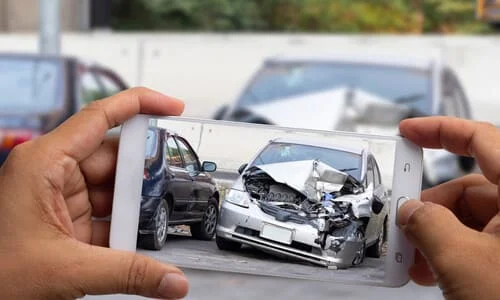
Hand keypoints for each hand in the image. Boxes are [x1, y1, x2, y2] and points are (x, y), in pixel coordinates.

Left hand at [0, 87, 188, 298]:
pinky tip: (133, 242)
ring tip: (149, 224)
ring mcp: (58, 198)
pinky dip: (122, 228)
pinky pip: (104, 214)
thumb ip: (128, 273)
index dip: (140, 104)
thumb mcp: (66, 269)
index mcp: (43, 164)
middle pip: (112, 157)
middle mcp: (51, 173)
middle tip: (168, 188)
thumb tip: (172, 279)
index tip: (171, 106)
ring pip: (111, 189)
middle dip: (140, 176)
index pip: (100, 117)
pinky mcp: (64, 221)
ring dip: (132, 208)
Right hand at [397, 117, 499, 298]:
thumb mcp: (462, 261)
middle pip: (470, 189)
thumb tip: (410, 210)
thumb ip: (427, 223)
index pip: (482, 140)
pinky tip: (433, 271)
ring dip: (437, 236)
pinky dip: (452, 251)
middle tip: (404, 226)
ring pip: (471, 220)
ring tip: (416, 260)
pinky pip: (478, 241)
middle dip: (431, 208)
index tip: (410, 132)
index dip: (441, 130)